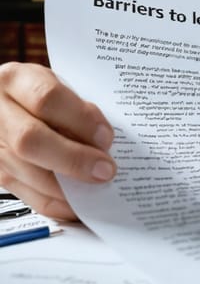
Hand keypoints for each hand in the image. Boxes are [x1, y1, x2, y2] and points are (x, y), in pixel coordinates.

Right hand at [0, 62, 115, 220]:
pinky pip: (24, 194)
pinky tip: (79, 204)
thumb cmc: (42, 95)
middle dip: (74, 158)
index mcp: (16, 80)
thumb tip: (103, 142)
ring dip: (67, 186)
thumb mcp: (60, 88)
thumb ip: (78, 109)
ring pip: (25, 169)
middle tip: (105, 170)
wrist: (6, 105)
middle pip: (30, 138)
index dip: (80, 119)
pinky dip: (56, 203)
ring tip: (97, 187)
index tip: (106, 137)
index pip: (47, 98)